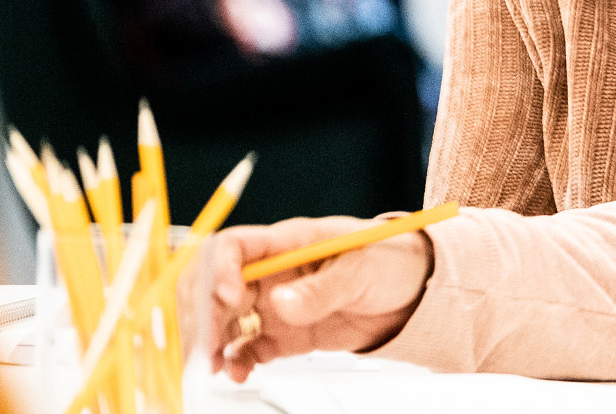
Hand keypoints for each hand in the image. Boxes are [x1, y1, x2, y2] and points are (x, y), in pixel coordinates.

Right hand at [204, 216, 432, 382]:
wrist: (410, 293)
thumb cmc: (388, 261)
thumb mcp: (362, 269)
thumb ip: (322, 288)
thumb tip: (281, 303)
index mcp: (287, 243)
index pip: (234, 246)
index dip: (220, 269)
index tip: (229, 297)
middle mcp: (271, 273)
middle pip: (215, 287)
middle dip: (205, 315)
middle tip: (210, 346)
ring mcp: (273, 305)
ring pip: (224, 322)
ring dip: (212, 344)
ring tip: (215, 367)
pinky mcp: (281, 335)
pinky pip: (246, 349)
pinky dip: (235, 363)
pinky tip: (238, 373)